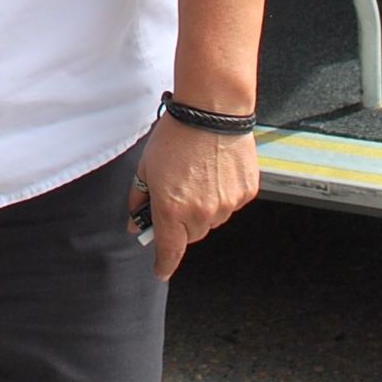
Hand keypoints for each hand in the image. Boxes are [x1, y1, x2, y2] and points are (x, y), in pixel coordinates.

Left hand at [132, 115, 259, 280]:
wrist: (212, 111)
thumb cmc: (175, 136)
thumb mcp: (146, 167)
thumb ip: (140, 199)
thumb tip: (136, 222)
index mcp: (172, 210)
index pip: (169, 252)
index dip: (163, 264)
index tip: (160, 270)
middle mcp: (201, 214)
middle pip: (191, 235)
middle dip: (181, 222)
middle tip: (177, 195)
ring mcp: (226, 205)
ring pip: (212, 220)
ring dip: (203, 208)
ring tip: (198, 176)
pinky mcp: (245, 193)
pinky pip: (231, 204)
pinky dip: (223, 194)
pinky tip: (216, 171)